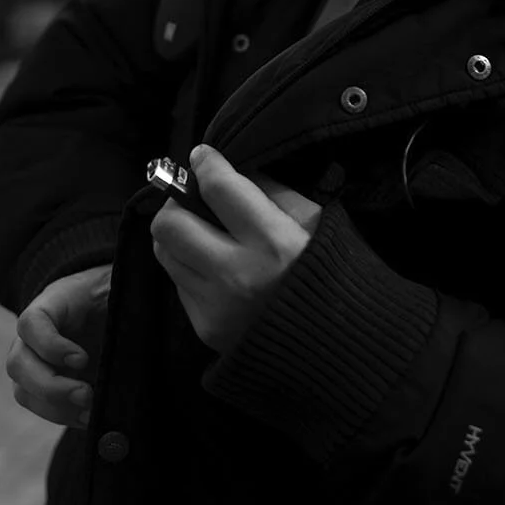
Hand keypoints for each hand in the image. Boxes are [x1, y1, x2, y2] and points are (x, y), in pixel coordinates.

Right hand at [5, 263, 111, 428]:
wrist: (105, 308)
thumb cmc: (111, 299)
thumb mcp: (116, 295)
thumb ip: (121, 309)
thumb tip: (137, 337)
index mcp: (50, 305)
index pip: (31, 324)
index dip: (49, 345)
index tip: (82, 359)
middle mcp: (31, 337)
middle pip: (17, 364)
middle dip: (51, 386)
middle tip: (86, 394)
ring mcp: (33, 364)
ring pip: (24, 392)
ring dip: (57, 408)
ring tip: (91, 411)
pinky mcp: (43, 387)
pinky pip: (41, 408)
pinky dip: (65, 417)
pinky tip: (89, 417)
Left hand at [150, 144, 321, 354]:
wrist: (339, 348)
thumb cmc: (331, 274)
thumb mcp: (315, 223)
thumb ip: (272, 192)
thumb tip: (233, 171)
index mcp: (273, 243)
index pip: (218, 188)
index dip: (205, 163)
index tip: (202, 156)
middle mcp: (237, 275)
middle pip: (170, 223)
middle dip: (176, 201)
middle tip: (193, 198)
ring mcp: (216, 305)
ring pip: (164, 252)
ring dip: (177, 234)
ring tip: (200, 231)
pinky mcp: (205, 328)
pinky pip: (179, 283)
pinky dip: (190, 267)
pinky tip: (215, 268)